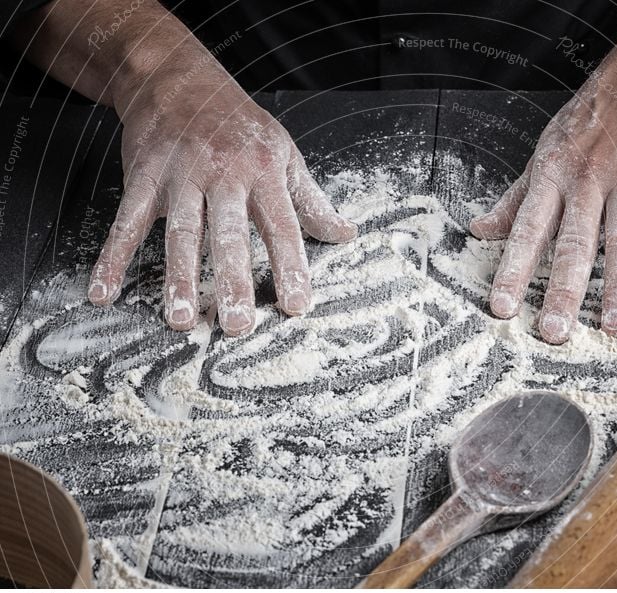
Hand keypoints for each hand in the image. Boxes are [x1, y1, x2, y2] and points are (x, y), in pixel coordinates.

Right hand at [87, 67, 355, 335]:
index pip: (282, 227)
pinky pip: (127, 222)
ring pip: (180, 232)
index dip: (291, 266)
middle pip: (229, 235)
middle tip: (236, 325)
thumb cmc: (238, 124)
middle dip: (233, 281)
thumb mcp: (284, 154)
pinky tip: (105, 292)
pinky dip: (112, 257)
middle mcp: (223, 176)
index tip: (297, 306)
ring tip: (181, 319)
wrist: (178, 78)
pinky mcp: (143, 178)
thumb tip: (345, 234)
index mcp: (263, 173)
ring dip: (179, 277)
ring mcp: (180, 176)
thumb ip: (311, 200)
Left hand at [470, 0, 616, 343]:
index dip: (513, 269)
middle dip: (563, 289)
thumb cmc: (591, 119)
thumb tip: (480, 229)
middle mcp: (589, 181)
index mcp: (553, 177)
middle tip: (553, 332)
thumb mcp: (545, 152)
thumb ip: (515, 198)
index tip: (501, 307)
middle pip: (574, 243)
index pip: (528, 230)